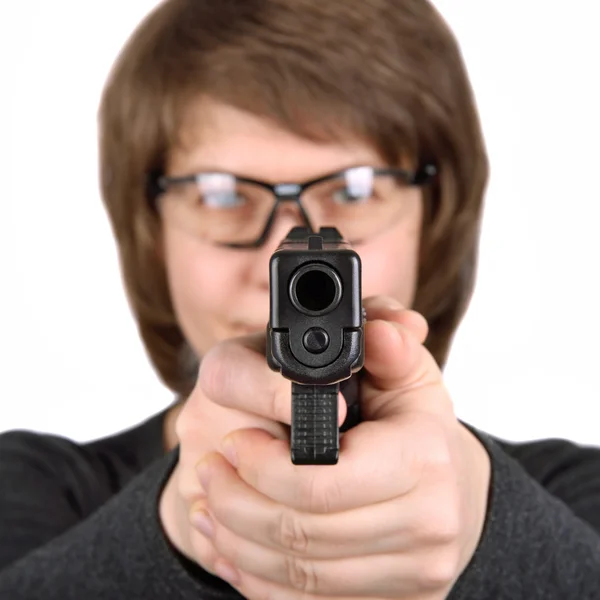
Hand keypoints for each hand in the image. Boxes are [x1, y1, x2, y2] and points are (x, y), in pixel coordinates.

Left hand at [189, 296, 490, 598]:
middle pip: (301, 533)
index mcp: (423, 459)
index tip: (233, 444)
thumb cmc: (418, 428)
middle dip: (236, 504)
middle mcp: (427, 523)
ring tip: (210, 506)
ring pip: (299, 575)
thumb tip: (378, 329)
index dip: (263, 467)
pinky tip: (233, 549)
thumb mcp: (406, 375)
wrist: (452, 497)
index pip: (321, 482)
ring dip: (238, 542)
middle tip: (209, 471)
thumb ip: (388, 347)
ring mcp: (414, 572)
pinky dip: (259, 580)